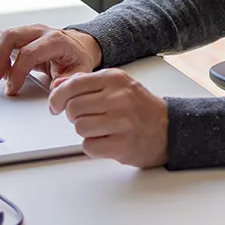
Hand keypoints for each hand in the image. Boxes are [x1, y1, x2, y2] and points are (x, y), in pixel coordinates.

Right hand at [0, 24, 102, 94]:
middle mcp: (39, 31)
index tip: (11, 88)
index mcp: (55, 40)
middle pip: (9, 36)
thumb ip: (69, 80)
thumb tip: (56, 87)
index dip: (17, 72)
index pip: (29, 52)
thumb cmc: (76, 59)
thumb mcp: (80, 71)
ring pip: (1, 35)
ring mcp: (27, 30)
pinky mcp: (19, 34)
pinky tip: (1, 66)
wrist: (77, 46)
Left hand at [47, 69, 167, 167]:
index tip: (55, 104)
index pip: (73, 84)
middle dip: (74, 116)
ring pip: (80, 127)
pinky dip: (93, 146)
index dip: (58, 97)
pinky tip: (107, 140)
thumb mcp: (115, 86)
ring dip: (85, 131)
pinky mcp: (123, 145)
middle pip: (73, 108)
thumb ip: (85, 83)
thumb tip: (57, 86)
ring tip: (101, 129)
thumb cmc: (139, 107)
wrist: (169, 128)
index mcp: (115, 78)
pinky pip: (89, 146)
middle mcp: (119, 97)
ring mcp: (122, 122)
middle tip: (86, 117)